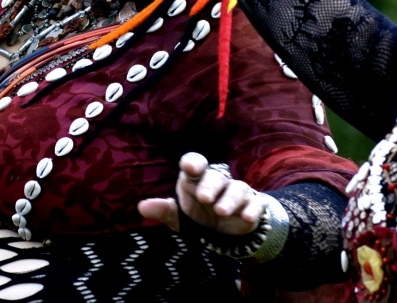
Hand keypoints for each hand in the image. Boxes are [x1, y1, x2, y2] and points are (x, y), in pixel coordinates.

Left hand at [137, 152, 268, 236]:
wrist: (226, 232)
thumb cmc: (198, 216)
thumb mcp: (179, 217)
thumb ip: (164, 210)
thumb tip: (142, 207)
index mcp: (196, 179)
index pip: (195, 163)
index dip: (193, 163)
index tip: (190, 167)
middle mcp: (217, 182)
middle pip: (215, 176)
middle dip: (210, 185)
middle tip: (204, 198)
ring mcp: (236, 192)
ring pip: (237, 188)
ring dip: (230, 199)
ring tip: (221, 211)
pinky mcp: (252, 204)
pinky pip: (255, 202)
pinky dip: (252, 209)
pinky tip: (245, 217)